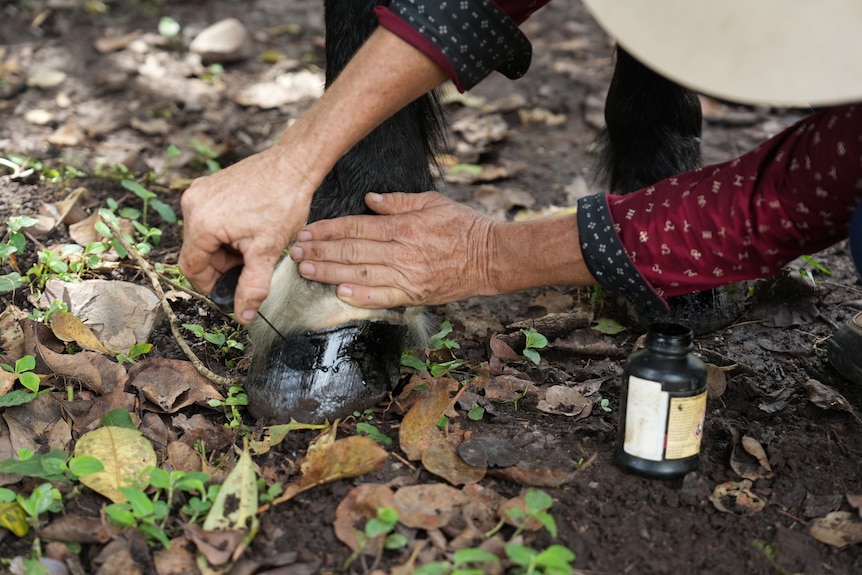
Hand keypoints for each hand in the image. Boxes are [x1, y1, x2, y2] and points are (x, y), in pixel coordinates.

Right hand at [178, 146, 316, 323]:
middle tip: (252, 263)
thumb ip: (253, 287)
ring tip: (254, 243)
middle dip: (222, 264)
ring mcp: (200, 192)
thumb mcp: (267, 251)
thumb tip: (242, 316)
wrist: (294, 164)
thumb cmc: (283, 202)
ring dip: (225, 248)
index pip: (191, 268)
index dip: (212, 285)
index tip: (234, 288)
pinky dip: (226, 231)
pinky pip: (209, 219)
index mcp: (201, 223)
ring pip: (204, 237)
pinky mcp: (209, 185)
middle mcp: (192, 204)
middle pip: (197, 252)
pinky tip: (250, 228)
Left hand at [290, 192, 496, 307]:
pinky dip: (361, 296)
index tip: (307, 233)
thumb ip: (399, 201)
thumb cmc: (464, 226)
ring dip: (330, 273)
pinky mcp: (415, 295)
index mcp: (404, 226)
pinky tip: (340, 293)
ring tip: (306, 271)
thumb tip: (370, 200)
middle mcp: (402, 251)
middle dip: (320, 252)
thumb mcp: (432, 202)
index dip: (328, 230)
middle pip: (352, 251)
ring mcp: (408, 276)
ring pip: (361, 274)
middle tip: (295, 253)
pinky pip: (383, 297)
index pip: (356, 227)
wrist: (491, 257)